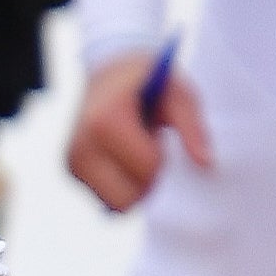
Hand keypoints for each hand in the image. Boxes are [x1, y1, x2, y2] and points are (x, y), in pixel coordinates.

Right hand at [66, 44, 209, 213]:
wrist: (108, 70)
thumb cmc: (147, 80)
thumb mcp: (177, 92)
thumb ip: (193, 126)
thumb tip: (206, 163)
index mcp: (103, 121)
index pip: (148, 169)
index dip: (160, 154)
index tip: (152, 129)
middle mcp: (80, 146)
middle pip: (130, 197)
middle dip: (146, 177)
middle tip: (142, 143)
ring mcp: (71, 162)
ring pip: (117, 205)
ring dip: (133, 185)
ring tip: (131, 149)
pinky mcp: (70, 172)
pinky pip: (106, 200)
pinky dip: (119, 186)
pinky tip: (119, 157)